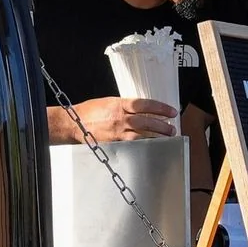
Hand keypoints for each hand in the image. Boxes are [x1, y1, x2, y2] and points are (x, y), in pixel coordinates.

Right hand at [51, 95, 178, 143]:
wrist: (74, 123)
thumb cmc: (90, 111)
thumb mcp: (109, 102)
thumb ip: (126, 106)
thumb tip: (144, 109)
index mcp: (119, 104)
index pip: (145, 104)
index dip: (160, 108)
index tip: (171, 111)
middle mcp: (119, 118)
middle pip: (146, 121)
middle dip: (162, 125)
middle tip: (172, 128)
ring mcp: (117, 132)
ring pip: (142, 135)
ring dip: (157, 136)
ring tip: (167, 137)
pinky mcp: (114, 143)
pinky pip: (133, 144)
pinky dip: (144, 144)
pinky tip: (153, 145)